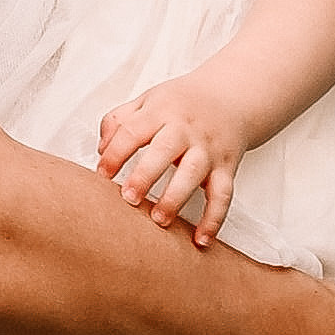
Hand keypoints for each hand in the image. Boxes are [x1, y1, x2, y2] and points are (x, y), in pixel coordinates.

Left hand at [99, 84, 248, 247]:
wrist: (233, 95)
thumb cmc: (184, 103)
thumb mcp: (149, 99)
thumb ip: (120, 120)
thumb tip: (101, 149)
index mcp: (162, 111)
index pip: (134, 130)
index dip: (115, 153)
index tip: (101, 174)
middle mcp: (186, 128)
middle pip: (165, 149)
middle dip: (146, 175)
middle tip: (128, 198)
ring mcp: (208, 148)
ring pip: (194, 172)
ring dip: (176, 197)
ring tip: (159, 219)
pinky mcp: (227, 166)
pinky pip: (224, 194)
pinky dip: (215, 218)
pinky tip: (201, 239)